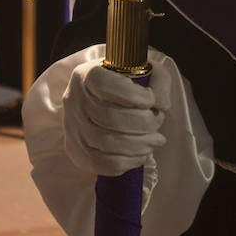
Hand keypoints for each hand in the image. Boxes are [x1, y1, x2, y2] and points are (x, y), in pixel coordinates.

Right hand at [63, 60, 168, 177]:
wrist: (99, 99)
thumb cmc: (124, 84)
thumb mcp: (143, 70)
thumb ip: (158, 81)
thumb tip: (162, 105)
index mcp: (89, 76)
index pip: (105, 85)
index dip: (132, 96)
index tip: (151, 100)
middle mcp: (75, 101)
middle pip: (109, 117)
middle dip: (142, 123)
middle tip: (158, 123)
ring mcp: (73, 128)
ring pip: (106, 143)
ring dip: (139, 145)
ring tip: (155, 141)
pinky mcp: (76, 151)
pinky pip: (101, 164)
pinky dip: (127, 162)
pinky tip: (142, 155)